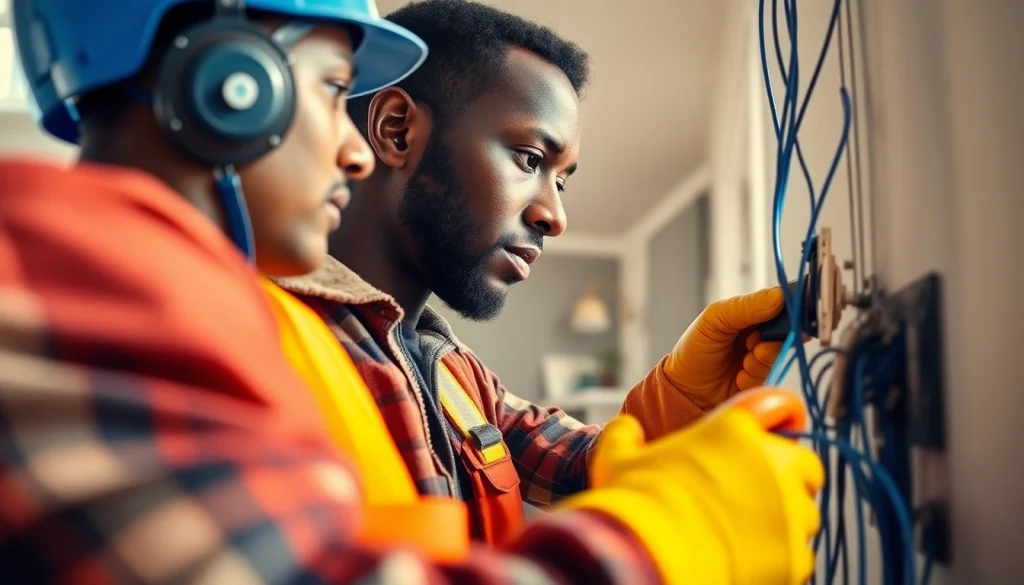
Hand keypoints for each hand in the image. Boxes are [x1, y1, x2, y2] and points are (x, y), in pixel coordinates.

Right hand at [562, 388, 823, 584]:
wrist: (649, 558)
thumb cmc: (636, 503)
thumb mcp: (619, 457)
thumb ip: (626, 435)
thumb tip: (626, 430)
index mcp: (736, 430)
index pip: (779, 405)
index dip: (779, 416)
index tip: (773, 431)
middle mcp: (774, 464)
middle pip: (805, 465)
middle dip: (789, 478)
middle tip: (755, 493)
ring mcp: (790, 513)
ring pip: (803, 515)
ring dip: (781, 521)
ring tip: (742, 534)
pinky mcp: (794, 557)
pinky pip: (796, 556)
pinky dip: (776, 559)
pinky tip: (743, 561)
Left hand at [663, 287, 791, 409]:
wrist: (685, 390)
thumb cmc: (695, 350)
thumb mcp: (714, 319)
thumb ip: (745, 307)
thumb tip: (779, 297)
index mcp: (750, 312)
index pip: (780, 300)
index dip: (789, 303)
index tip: (789, 310)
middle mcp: (761, 331)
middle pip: (789, 325)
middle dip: (777, 332)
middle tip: (755, 340)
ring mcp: (764, 355)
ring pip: (782, 349)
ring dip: (764, 354)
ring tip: (745, 360)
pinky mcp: (766, 377)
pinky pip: (773, 372)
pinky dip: (757, 372)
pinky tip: (740, 376)